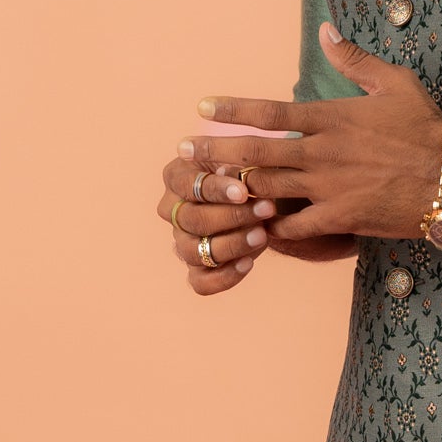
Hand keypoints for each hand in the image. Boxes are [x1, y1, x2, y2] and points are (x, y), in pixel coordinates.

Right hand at [156, 129, 357, 296]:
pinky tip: (249, 264)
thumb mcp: (249, 158)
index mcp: (177, 177)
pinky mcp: (197, 270)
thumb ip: (241, 165)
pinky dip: (222, 276)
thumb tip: (239, 175)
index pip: (186, 185)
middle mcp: (173, 211)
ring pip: (194, 252)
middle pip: (191, 220)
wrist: (268, 195)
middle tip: (266, 210)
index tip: (244, 189)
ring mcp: (183, 242)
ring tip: (263, 236)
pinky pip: (200, 283)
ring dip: (231, 244)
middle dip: (230, 216)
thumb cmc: (255, 171)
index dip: (214, 189)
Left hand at [196, 25, 441, 245]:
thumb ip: (355, 60)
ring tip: (206, 194)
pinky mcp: (342, 218)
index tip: (202, 107)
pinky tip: (252, 232)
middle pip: (256, 153)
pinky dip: (272, 230)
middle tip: (183, 152)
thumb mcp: (395, 82)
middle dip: (216, 152)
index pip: (270, 110)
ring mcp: (329, 187)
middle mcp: (322, 152)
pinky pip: (296, 227)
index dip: (232, 109)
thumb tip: (327, 32)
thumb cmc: (428, 127)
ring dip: (235, 192)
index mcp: (331, 117)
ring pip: (268, 190)